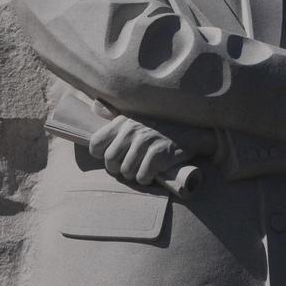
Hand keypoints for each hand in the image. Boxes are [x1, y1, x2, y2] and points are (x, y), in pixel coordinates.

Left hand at [89, 114, 215, 184]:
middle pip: (110, 161)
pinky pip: (142, 176)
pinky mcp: (159, 154)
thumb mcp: (135, 117)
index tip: (114, 158)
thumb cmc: (159, 128)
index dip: (101, 155)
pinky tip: (152, 174)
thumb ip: (113, 115)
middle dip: (118, 169)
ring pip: (126, 171)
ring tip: (142, 170)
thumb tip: (94, 106)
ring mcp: (146, 142)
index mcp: (122, 122)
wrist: (191, 132)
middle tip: (128, 168)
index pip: (96, 144)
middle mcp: (132, 130)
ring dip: (134, 176)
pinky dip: (146, 179)